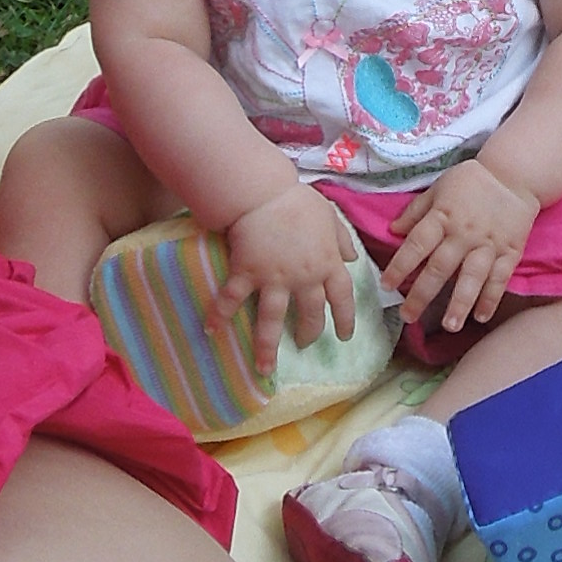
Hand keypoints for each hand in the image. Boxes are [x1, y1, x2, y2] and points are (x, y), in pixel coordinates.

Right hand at [221, 179, 361, 367]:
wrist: (265, 192)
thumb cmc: (297, 202)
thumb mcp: (330, 217)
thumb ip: (341, 240)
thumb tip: (352, 257)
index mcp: (327, 263)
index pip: (342, 298)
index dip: (345, 318)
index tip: (344, 336)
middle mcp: (304, 278)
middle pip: (311, 315)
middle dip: (310, 333)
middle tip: (305, 345)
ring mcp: (274, 279)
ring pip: (273, 320)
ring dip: (268, 347)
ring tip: (264, 369)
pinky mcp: (247, 273)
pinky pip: (233, 299)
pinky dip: (219, 315)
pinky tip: (210, 331)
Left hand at [380, 157, 539, 339]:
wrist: (515, 175)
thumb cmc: (472, 181)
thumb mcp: (439, 188)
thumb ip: (416, 211)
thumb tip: (392, 231)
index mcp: (443, 216)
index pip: (417, 245)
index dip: (400, 266)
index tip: (386, 285)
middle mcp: (464, 233)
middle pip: (440, 267)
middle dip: (422, 294)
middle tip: (408, 317)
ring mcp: (488, 245)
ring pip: (471, 277)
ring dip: (460, 303)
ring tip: (449, 326)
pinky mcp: (509, 252)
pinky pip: (499, 278)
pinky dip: (491, 298)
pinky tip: (481, 317)